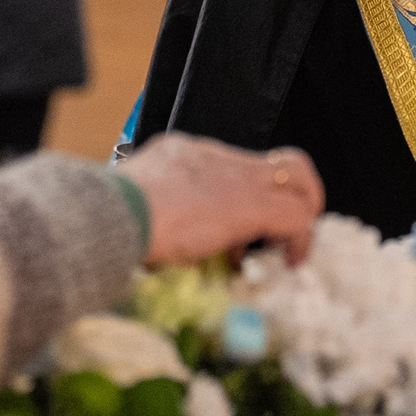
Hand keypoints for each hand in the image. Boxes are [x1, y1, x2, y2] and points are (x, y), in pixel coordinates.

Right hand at [115, 135, 322, 266]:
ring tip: (291, 246)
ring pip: (297, 173)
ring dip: (301, 210)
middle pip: (273, 160)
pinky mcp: (252, 204)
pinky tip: (290, 261)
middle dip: (292, 190)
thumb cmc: (114, 215)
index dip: (239, 198)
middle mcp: (215, 156)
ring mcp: (237, 176)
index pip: (230, 166)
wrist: (118, 212)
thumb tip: (156, 249)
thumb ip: (154, 216)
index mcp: (183, 154)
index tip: (232, 234)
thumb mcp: (135, 205)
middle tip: (283, 228)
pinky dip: (301, 239)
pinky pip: (297, 215)